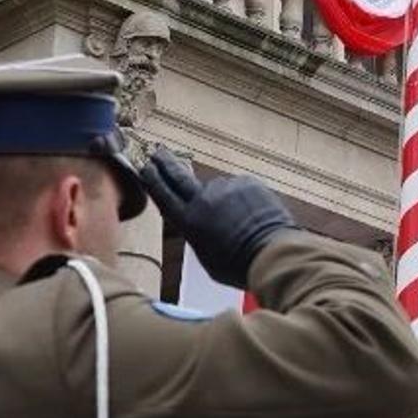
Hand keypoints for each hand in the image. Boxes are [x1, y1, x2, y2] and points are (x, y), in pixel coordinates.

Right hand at [139, 150, 295, 288]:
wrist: (272, 252)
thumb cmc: (238, 266)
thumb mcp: (206, 258)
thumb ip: (198, 234)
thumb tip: (200, 222)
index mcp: (188, 221)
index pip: (163, 194)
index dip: (152, 179)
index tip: (145, 167)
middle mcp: (203, 199)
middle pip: (179, 175)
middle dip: (166, 163)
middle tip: (158, 151)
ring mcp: (226, 188)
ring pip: (218, 189)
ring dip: (223, 200)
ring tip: (238, 220)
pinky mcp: (247, 183)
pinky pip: (241, 189)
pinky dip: (244, 200)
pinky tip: (253, 216)